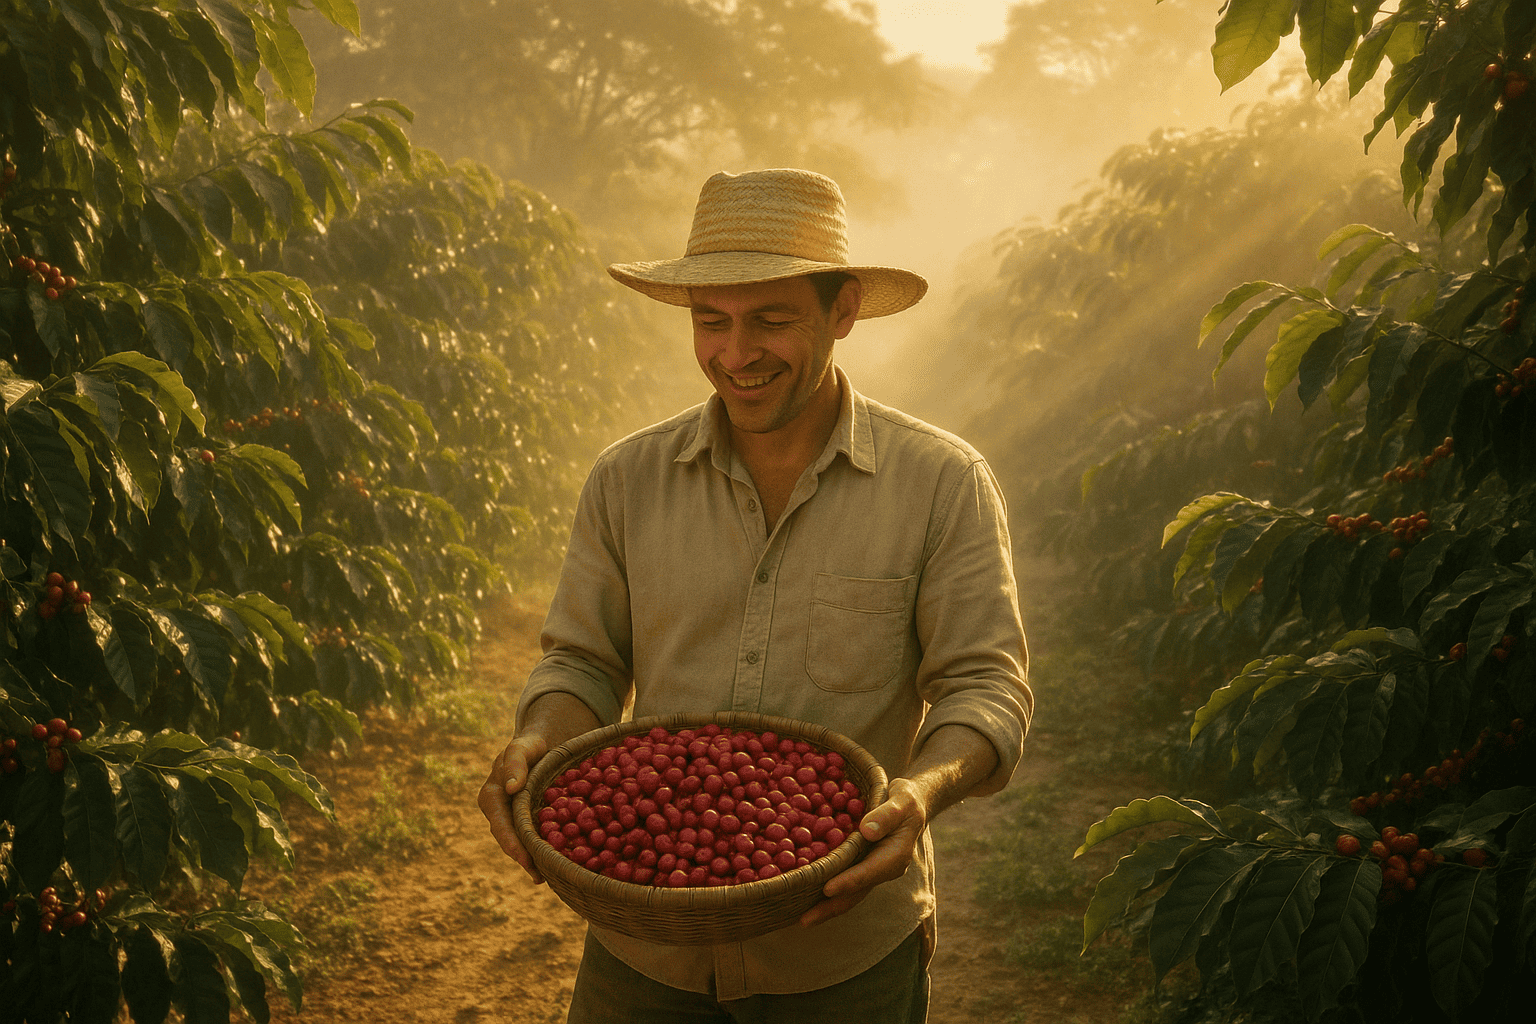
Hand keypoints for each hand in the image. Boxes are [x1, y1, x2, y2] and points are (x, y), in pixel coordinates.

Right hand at [479, 732, 551, 883]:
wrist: (541, 747)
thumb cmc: (529, 746)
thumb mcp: (521, 747)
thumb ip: (515, 762)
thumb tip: (511, 788)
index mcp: (492, 795)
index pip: (499, 822)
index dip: (511, 841)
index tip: (523, 858)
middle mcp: (499, 811)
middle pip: (509, 838)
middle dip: (522, 857)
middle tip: (538, 875)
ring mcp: (513, 818)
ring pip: (520, 841)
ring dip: (531, 860)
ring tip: (545, 877)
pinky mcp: (528, 821)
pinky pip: (533, 837)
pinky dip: (541, 851)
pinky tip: (556, 865)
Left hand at [799, 777, 927, 926]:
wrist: (911, 807)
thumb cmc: (906, 802)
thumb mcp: (902, 801)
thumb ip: (886, 815)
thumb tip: (867, 830)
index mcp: (894, 857)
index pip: (868, 872)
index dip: (848, 882)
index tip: (827, 890)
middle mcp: (883, 870)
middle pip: (856, 893)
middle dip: (831, 907)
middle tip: (804, 920)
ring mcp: (872, 871)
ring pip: (849, 894)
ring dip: (826, 907)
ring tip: (801, 919)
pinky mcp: (863, 868)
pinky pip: (845, 883)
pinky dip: (827, 893)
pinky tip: (805, 897)